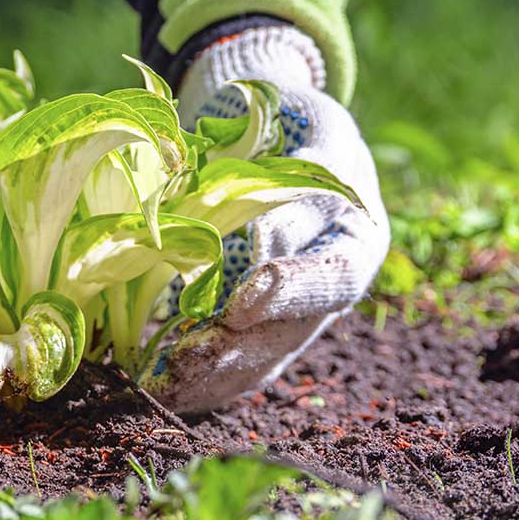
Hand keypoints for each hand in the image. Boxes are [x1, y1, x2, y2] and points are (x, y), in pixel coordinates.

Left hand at [140, 26, 389, 413]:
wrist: (294, 146)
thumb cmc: (305, 132)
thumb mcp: (313, 139)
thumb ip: (299, 186)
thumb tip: (267, 239)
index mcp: (356, 246)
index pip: (329, 281)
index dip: (285, 297)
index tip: (239, 307)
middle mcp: (330, 296)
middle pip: (287, 337)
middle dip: (232, 353)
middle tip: (181, 361)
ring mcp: (298, 320)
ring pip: (258, 362)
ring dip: (210, 378)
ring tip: (162, 385)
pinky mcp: (262, 332)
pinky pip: (234, 366)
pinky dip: (199, 381)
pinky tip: (162, 387)